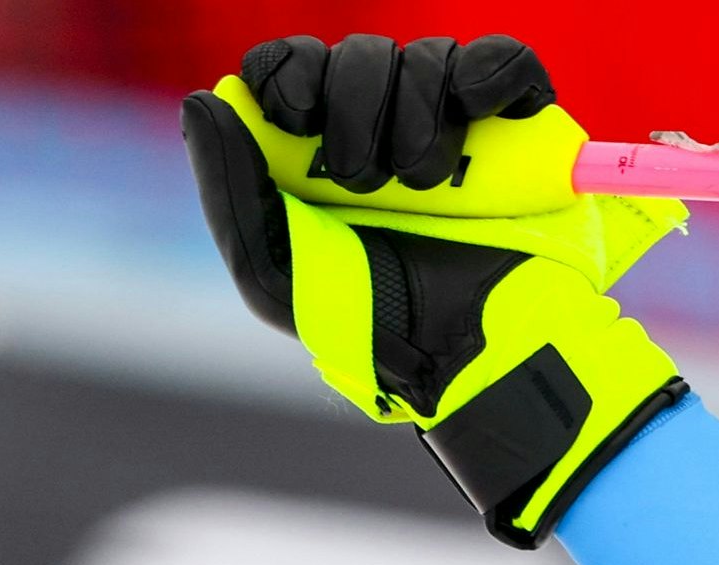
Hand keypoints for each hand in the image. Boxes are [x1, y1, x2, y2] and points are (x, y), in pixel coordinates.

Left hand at [181, 33, 691, 544]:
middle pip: (357, 55)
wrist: (466, 355)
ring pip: (426, 57)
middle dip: (355, 108)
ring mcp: (447, 124)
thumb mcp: (276, 273)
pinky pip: (501, 61)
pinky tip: (476, 119)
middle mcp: (379, 128)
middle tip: (364, 182)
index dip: (289, 72)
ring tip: (423, 187)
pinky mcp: (515, 125)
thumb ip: (231, 188)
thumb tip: (203, 99)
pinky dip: (487, 78)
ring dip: (417, 117)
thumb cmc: (365, 326)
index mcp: (313, 154)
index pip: (290, 68)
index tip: (296, 114)